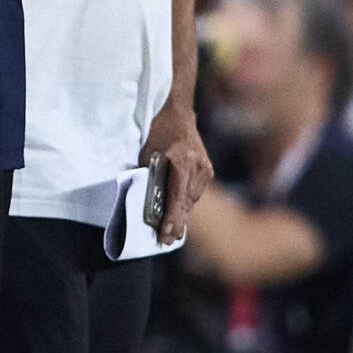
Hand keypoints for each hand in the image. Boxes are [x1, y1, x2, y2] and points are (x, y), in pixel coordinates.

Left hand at [140, 103, 211, 243]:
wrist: (177, 112)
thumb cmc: (156, 130)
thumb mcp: (146, 152)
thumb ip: (149, 176)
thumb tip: (145, 201)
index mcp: (182, 161)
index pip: (176, 197)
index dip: (171, 218)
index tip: (165, 234)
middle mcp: (198, 166)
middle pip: (186, 202)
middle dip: (176, 222)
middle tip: (166, 241)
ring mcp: (205, 168)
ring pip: (192, 198)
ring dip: (182, 214)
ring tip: (172, 232)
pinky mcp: (207, 169)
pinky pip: (195, 191)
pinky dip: (186, 202)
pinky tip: (179, 213)